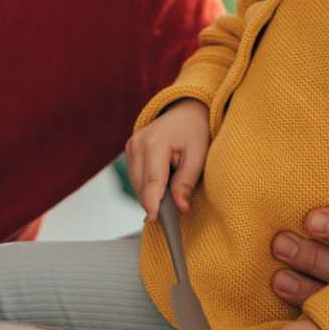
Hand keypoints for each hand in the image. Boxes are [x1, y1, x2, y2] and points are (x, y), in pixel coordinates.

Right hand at [125, 98, 209, 217]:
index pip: (151, 181)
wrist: (186, 110)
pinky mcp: (129, 150)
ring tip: (172, 189)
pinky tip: (162, 181)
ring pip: (136, 184)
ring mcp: (130, 146)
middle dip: (155, 201)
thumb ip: (187, 182)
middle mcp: (137, 143)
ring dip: (151, 193)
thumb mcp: (199, 155)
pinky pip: (136, 177)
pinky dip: (148, 185)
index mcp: (154, 143)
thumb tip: (180, 208)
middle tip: (174, 211)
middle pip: (141, 186)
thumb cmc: (195, 130)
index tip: (154, 219)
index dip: (152, 203)